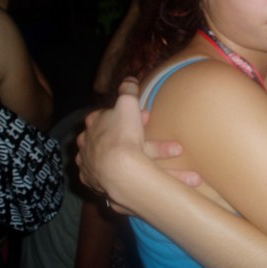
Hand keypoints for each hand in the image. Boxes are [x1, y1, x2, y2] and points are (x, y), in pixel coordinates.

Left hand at [75, 77, 199, 212]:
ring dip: (150, 164)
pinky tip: (151, 180)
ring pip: (124, 164)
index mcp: (92, 127)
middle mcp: (88, 148)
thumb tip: (129, 79)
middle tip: (165, 143)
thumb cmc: (122, 135)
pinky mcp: (102, 188)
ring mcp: (93, 170)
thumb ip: (128, 90)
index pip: (108, 117)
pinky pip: (126, 182)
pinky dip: (139, 180)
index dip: (130, 116)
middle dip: (143, 141)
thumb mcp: (127, 104)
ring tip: (178, 169)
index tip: (147, 117)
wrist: (119, 171)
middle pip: (118, 141)